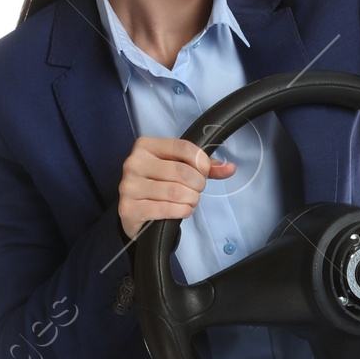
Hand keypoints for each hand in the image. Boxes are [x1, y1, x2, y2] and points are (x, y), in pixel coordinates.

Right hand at [118, 134, 235, 241]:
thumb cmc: (159, 185)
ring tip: (189, 201)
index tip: (205, 171)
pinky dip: (182, 211)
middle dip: (198, 184)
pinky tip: (184, 210)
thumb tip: (230, 168)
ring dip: (191, 199)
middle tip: (196, 190)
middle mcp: (134, 163)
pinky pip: (166, 209)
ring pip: (175, 192)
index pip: (183, 147)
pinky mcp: (129, 208)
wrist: (135, 212)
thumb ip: (204, 167)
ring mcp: (129, 186)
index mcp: (145, 146)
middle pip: (182, 171)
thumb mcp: (178, 168)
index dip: (202, 162)